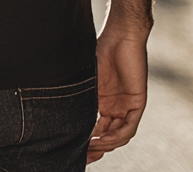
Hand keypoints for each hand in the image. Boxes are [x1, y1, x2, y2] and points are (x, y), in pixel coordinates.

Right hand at [87, 31, 148, 162]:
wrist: (121, 36)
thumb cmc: (102, 49)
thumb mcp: (87, 75)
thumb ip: (80, 92)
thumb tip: (56, 103)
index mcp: (104, 102)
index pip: (98, 128)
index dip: (88, 141)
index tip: (76, 150)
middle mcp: (116, 107)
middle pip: (108, 136)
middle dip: (96, 148)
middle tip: (83, 157)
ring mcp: (127, 106)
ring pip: (119, 135)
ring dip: (106, 144)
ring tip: (91, 149)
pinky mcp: (136, 103)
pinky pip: (128, 127)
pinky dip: (117, 136)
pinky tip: (103, 139)